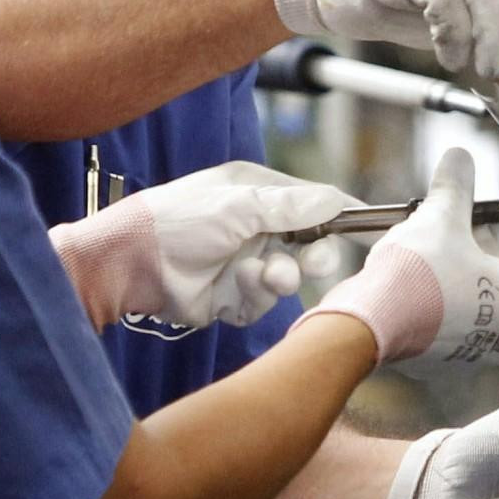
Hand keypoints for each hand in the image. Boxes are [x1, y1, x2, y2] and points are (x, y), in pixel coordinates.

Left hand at [50, 160, 349, 330]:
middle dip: (314, 255)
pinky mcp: (233, 297)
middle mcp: (254, 228)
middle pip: (308, 245)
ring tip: (263, 276)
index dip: (338, 215)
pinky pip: (264, 304)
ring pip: (289, 278)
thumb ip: (292, 206)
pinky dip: (254, 298)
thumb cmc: (177, 221)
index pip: (311, 203)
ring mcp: (244, 263)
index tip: (367, 225)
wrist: (130, 266)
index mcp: (256, 194)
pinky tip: (234, 288)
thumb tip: (337, 201)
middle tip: (313, 263)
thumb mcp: (239, 205)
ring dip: (279, 277)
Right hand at [315, 149, 498, 366]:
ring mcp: (472, 351)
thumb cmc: (417, 276)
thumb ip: (456, 187)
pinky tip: (417, 277)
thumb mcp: (439, 218)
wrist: (369, 323)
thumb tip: (459, 158)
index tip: (492, 218)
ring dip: (461, 274)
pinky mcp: (441, 361)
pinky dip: (440, 299)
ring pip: (476, 303)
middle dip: (484, 249)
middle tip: (460, 228)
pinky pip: (449, 323)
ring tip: (435, 248)